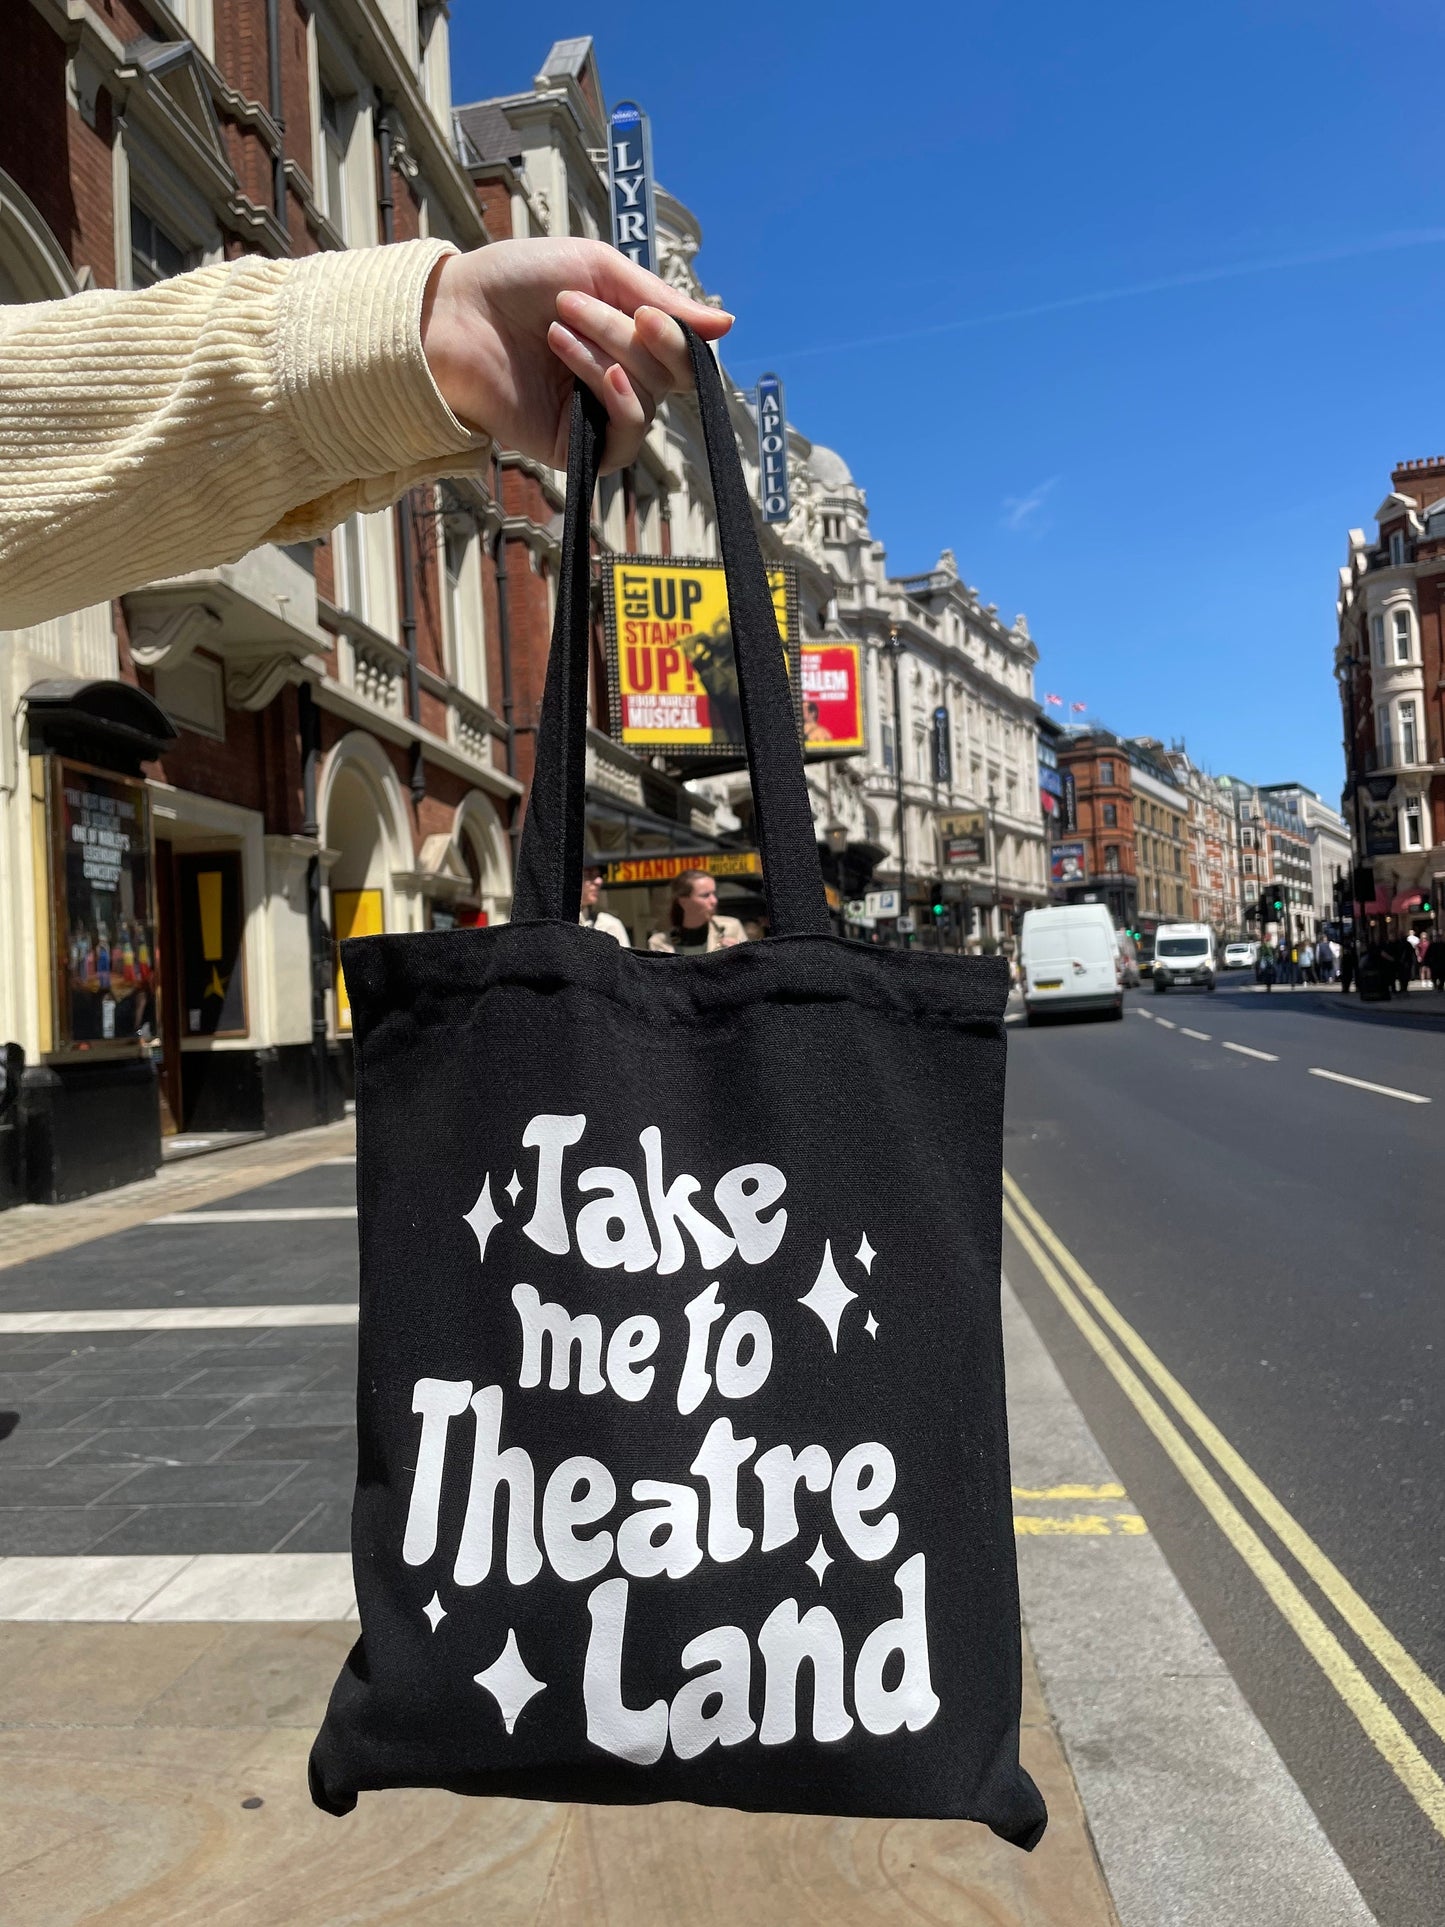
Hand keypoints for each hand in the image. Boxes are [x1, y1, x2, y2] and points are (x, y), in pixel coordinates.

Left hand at [420, 239, 732, 471]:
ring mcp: (599, 415)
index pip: (682, 353)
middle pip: (670, 375)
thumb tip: (727, 326)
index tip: (647, 311)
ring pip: (647, 398)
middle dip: (629, 336)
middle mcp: (620, 380)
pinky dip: (616, 399)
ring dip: (608, 354)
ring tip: (558, 328)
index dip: (677, 337)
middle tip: (576, 305)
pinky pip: (626, 436)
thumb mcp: (599, 270)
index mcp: (629, 339)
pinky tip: (587, 371)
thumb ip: (662, 300)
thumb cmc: (516, 283)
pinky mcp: (578, 447)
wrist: (453, 315)